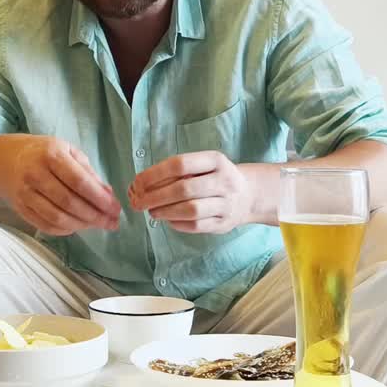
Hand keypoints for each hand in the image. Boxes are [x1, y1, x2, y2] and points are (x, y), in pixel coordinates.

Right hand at [0, 136, 121, 235]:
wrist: (5, 160)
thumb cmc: (43, 153)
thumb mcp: (68, 151)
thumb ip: (89, 172)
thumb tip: (109, 195)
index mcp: (51, 155)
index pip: (79, 182)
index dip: (100, 199)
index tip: (116, 209)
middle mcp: (35, 174)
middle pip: (69, 203)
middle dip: (95, 216)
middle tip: (112, 222)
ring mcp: (25, 193)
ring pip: (57, 217)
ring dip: (82, 225)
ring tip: (98, 225)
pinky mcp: (20, 209)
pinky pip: (46, 225)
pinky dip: (65, 230)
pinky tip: (78, 226)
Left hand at [128, 151, 257, 233]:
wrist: (248, 195)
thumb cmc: (215, 177)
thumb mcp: (203, 165)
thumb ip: (177, 172)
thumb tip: (141, 185)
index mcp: (216, 160)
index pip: (180, 164)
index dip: (155, 174)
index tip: (137, 182)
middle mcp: (224, 181)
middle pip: (184, 189)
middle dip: (155, 196)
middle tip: (138, 202)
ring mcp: (227, 204)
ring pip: (191, 210)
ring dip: (165, 212)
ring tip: (151, 212)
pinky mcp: (224, 223)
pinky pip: (197, 226)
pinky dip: (177, 224)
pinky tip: (167, 220)